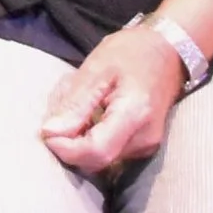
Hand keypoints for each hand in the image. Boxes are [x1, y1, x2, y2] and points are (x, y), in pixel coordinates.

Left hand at [40, 20, 184, 177]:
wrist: (167, 52)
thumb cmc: (131, 53)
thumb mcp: (96, 67)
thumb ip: (74, 102)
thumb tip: (50, 132)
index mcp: (135, 115)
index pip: (96, 151)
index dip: (66, 148)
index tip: (46, 131)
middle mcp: (144, 139)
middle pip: (95, 159)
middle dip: (69, 142)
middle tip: (60, 109)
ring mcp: (145, 146)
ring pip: (99, 157)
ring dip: (78, 138)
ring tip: (76, 105)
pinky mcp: (141, 147)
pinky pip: (108, 150)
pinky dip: (90, 136)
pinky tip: (88, 112)